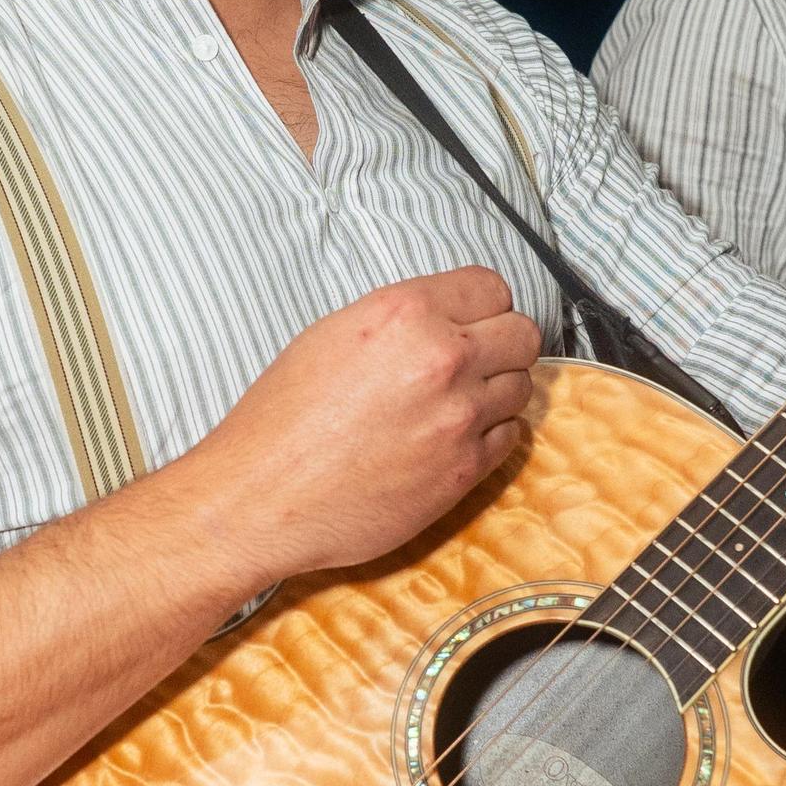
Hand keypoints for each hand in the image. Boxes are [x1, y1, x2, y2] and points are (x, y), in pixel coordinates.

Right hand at [203, 268, 542, 583]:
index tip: (471, 321)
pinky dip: (489, 436)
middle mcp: (442, 358)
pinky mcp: (465, 469)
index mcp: (405, 313)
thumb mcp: (333, 336)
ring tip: (452, 406)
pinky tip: (448, 440)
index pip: (491, 287)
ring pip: (521, 386)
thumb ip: (401, 321)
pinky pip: (509, 437)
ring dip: (496, 392)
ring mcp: (460, 416)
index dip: (481, 305)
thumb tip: (444, 320)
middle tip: (473, 362)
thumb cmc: (282, 420)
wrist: (263, 498)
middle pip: (522, 333)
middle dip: (501, 344)